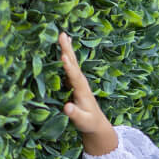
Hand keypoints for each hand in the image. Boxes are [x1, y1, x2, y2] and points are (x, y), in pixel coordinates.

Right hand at [57, 31, 117, 152]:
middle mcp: (81, 83)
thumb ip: (75, 114)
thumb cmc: (89, 123)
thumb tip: (67, 107)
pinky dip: (67, 55)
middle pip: (74, 64)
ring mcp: (79, 81)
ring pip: (73, 62)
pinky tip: (64, 48)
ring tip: (63, 35)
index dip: (69, 67)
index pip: (75, 77)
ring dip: (67, 48)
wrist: (96, 123)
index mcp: (82, 91)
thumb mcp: (82, 121)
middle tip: (62, 34)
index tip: (63, 56)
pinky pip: (70, 66)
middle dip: (68, 49)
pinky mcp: (75, 82)